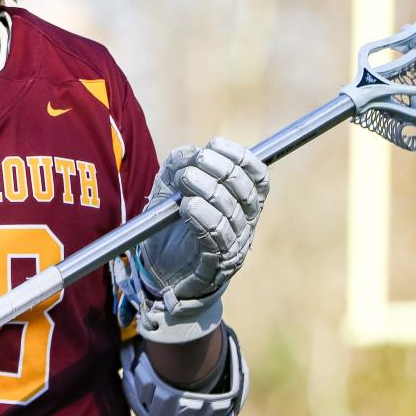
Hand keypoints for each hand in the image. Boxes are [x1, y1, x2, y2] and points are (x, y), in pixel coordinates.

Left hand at [135, 137, 268, 341]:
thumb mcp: (170, 186)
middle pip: (245, 190)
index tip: (214, 145)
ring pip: (230, 212)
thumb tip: (190, 152)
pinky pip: (216, 237)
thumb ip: (180, 164)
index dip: (241, 157)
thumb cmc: (169, 225)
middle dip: (218, 170)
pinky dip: (202, 217)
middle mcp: (245, 222)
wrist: (157, 269)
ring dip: (206, 190)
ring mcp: (234, 244)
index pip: (258, 176)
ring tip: (185, 181)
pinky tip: (186, 207)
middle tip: (192, 165)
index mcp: (242, 202)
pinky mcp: (216, 263)